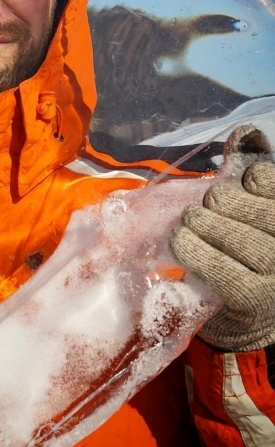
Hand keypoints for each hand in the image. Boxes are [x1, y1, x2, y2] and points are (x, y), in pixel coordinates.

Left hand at [170, 126, 274, 351]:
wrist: (257, 315)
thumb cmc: (253, 253)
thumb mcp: (257, 210)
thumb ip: (252, 172)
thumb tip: (245, 131)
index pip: (267, 182)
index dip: (249, 182)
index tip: (239, 189)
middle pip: (247, 207)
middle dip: (217, 203)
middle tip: (201, 210)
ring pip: (233, 236)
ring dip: (200, 226)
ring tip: (187, 226)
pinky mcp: (254, 299)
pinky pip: (219, 269)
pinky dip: (193, 252)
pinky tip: (180, 244)